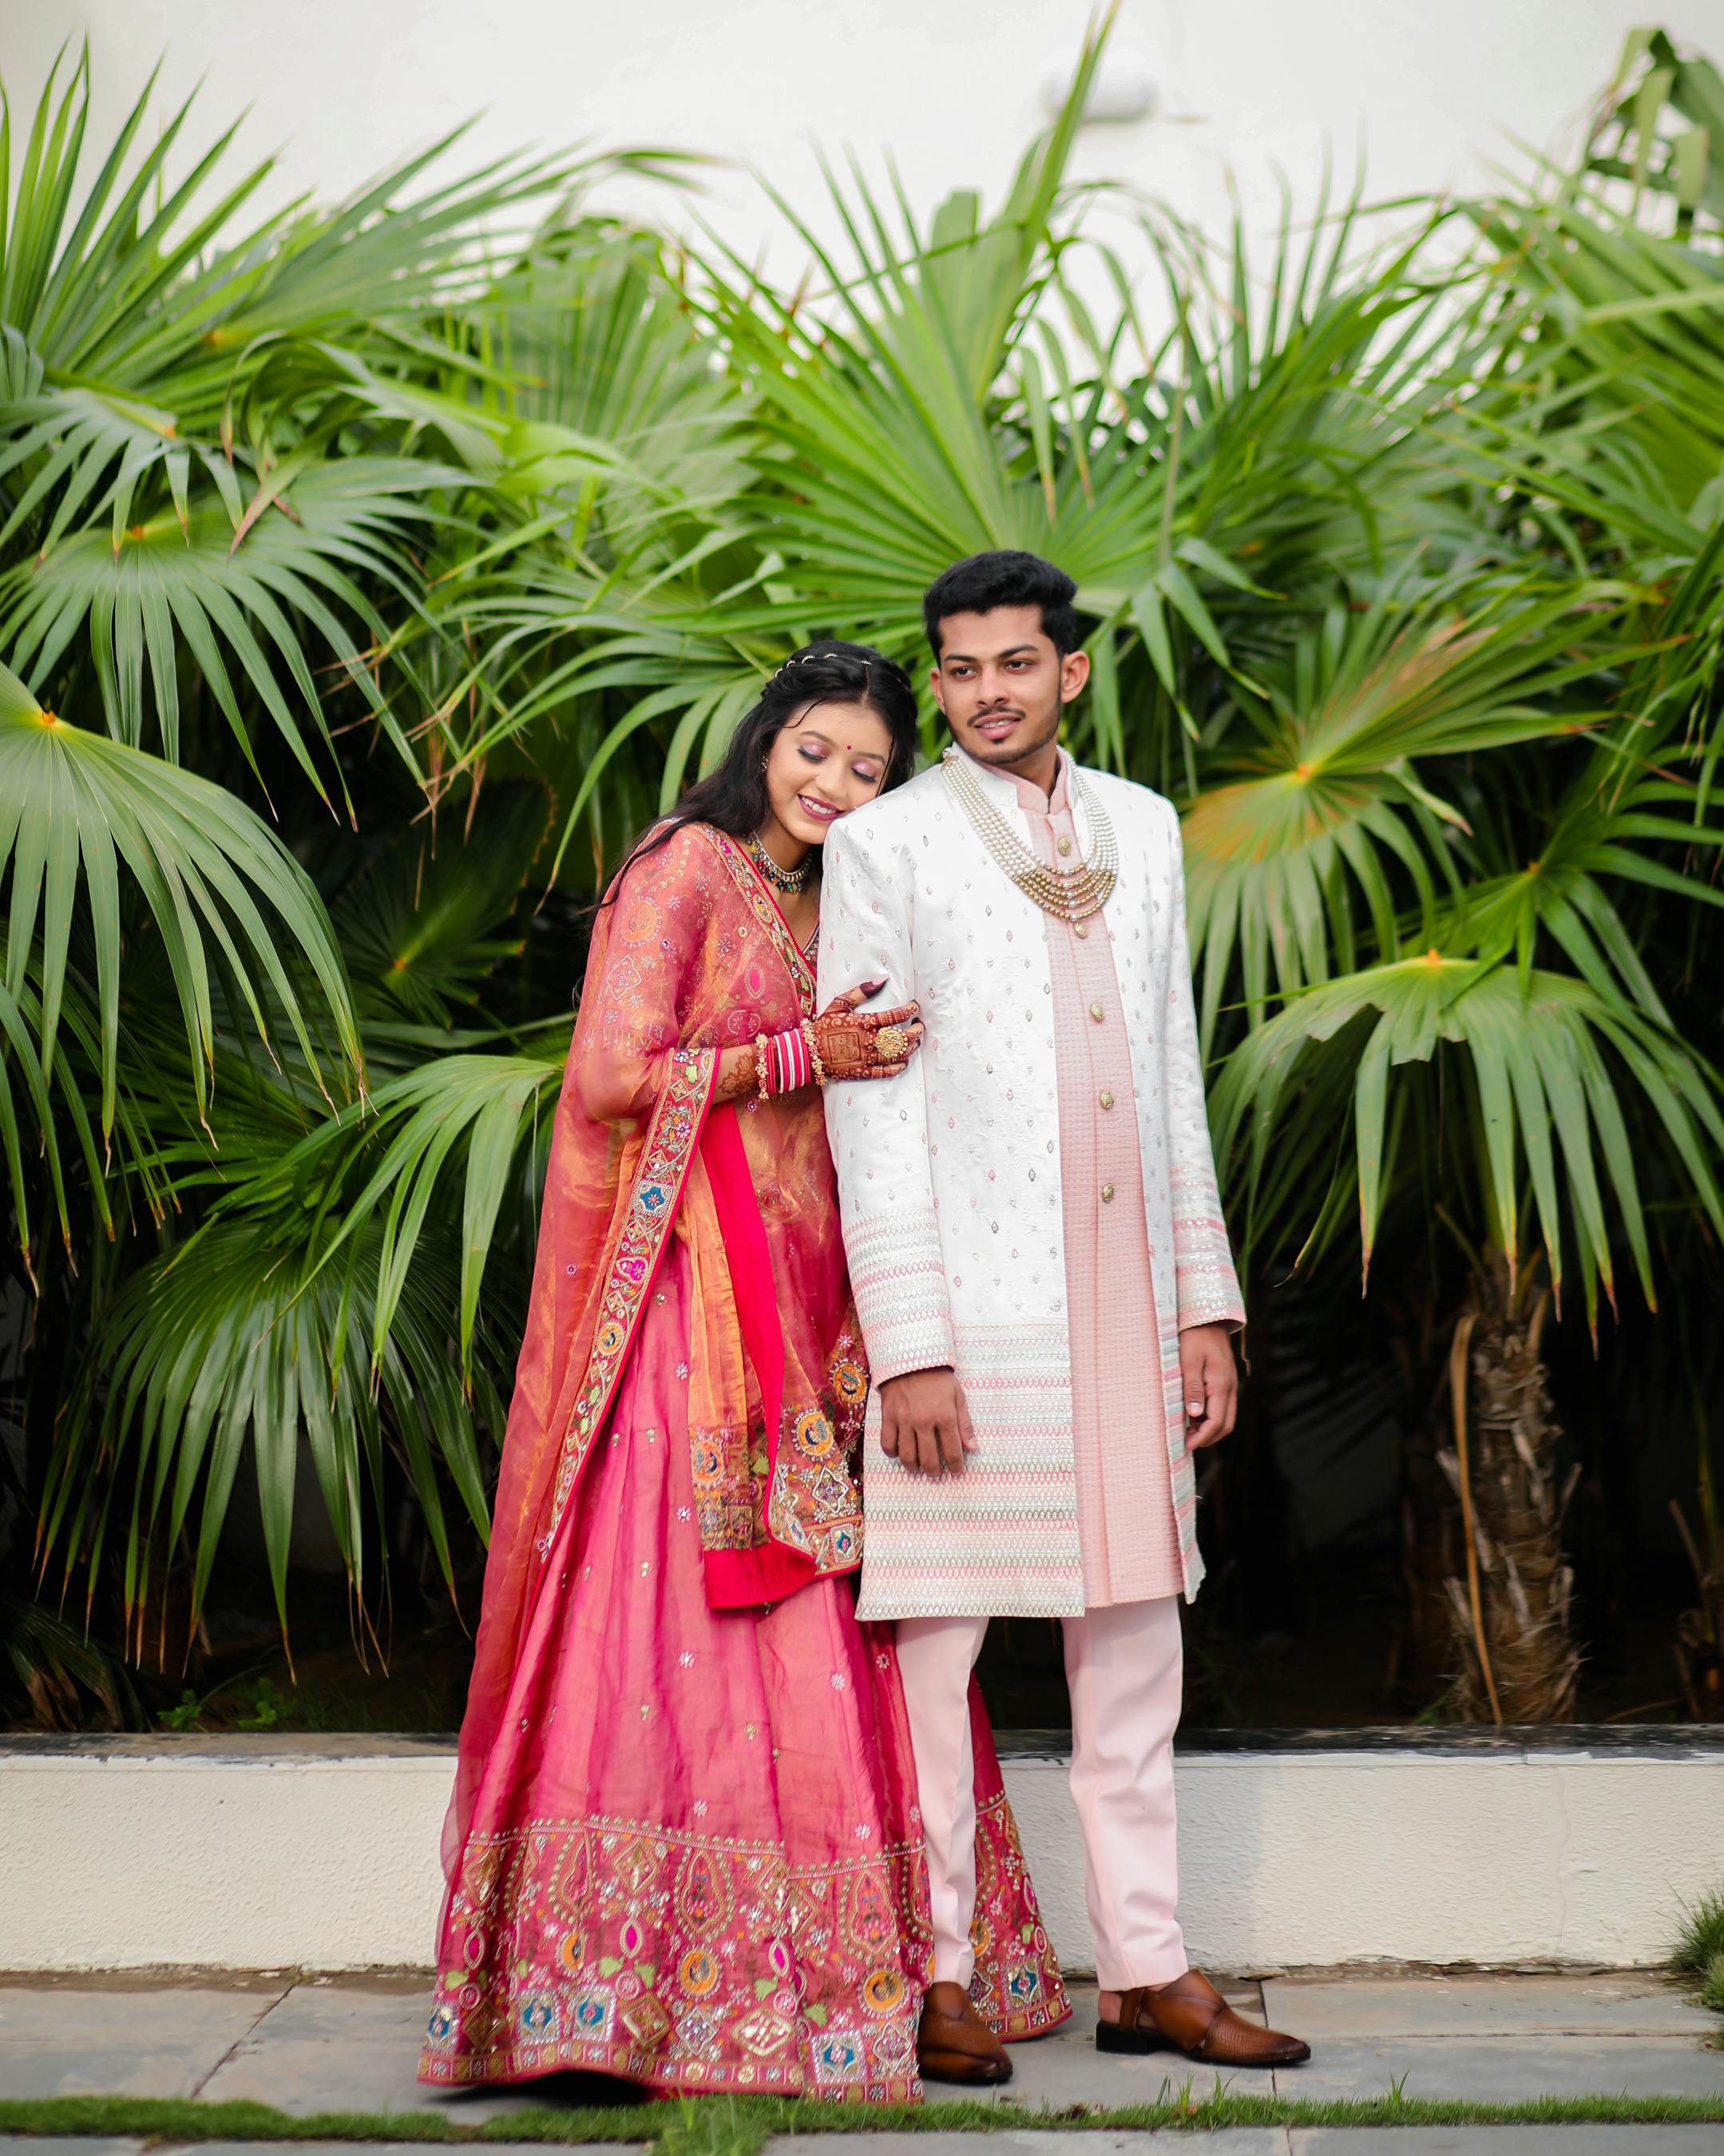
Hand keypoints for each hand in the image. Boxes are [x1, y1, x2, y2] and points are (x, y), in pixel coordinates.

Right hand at [814, 980, 922, 1081]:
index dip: (909, 1011)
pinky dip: (898, 1068)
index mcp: (864, 1023)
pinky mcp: (863, 1072)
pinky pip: (885, 1072)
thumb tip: (882, 979)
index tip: (915, 1007)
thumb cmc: (823, 1026)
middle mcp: (868, 1041)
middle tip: (920, 1026)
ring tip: (915, 1042)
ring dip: (910, 1048)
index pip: (894, 1016)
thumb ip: (860, 992)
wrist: (808, 1052)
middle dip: (916, 1032)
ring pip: (897, 1055)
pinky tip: (904, 1063)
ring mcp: (867, 1058)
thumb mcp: (838, 1004)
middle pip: (901, 1038)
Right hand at [877, 1366, 976, 1476]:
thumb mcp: (957, 1396)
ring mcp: (904, 1421)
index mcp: (945, 1417)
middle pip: (929, 1459)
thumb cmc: (937, 1377)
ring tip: (918, 1467)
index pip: (952, 1452)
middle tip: (936, 1474)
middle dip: (934, 1471)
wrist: (910, 1358)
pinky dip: (892, 1453)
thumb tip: (972, 1448)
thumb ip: (965, 1424)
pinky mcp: (888, 1417)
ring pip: (907, 1456)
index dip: (956, 1466)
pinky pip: (887, 1443)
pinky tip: (898, 1453)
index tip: (956, 1471)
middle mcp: (924, 1422)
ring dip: (914, 1466)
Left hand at [1179, 1323, 1237, 1449]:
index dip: (1203, 1437)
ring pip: (1227, 1417)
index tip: (1187, 1445)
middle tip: (1188, 1442)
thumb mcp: (1188, 1362)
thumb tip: (1194, 1416)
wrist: (1208, 1319)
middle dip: (1208, 1438)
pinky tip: (1194, 1415)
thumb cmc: (1195, 1338)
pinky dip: (1212, 1416)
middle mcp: (1230, 1388)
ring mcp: (1231, 1385)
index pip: (1217, 1422)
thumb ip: (1192, 1389)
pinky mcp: (1226, 1381)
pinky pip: (1224, 1406)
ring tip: (1188, 1431)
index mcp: (1221, 1385)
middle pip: (1226, 1425)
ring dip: (1210, 1428)